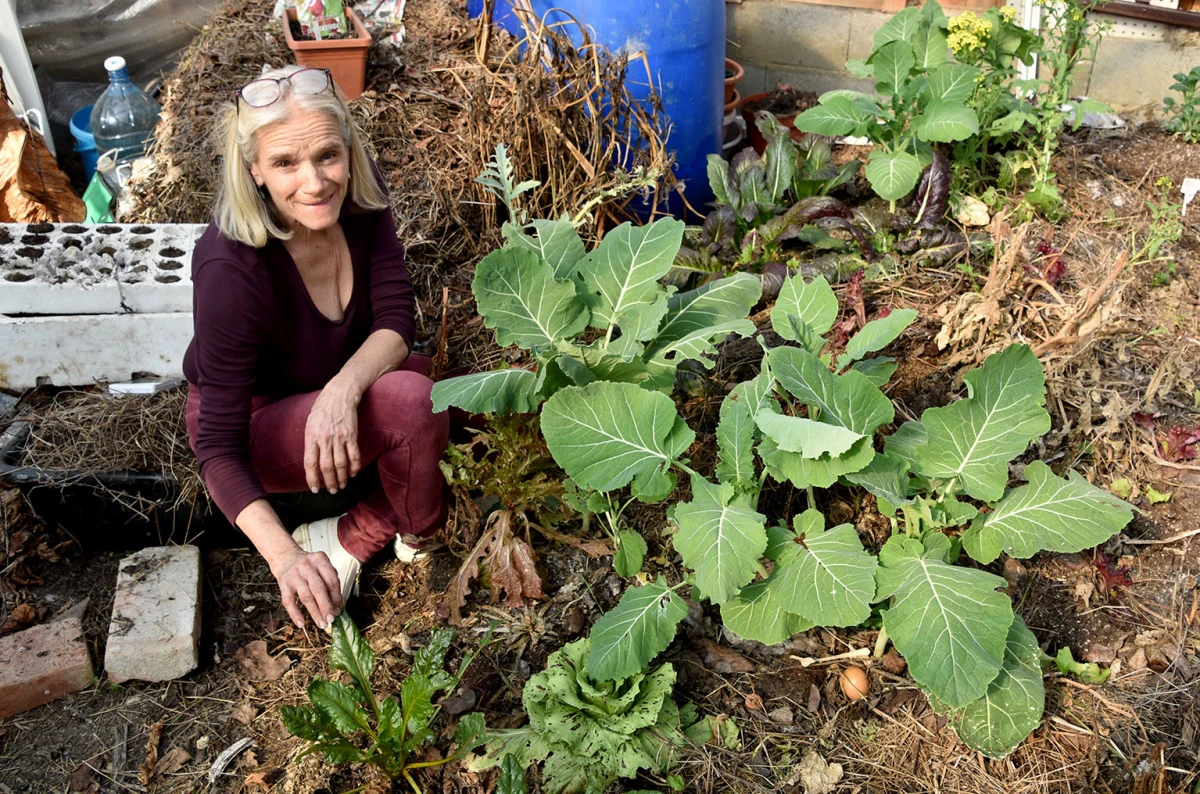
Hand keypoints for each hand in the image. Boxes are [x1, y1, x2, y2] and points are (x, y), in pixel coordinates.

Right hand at [270, 545, 343, 628]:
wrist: (286, 557)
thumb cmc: (308, 566)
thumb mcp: (321, 566)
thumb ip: (330, 582)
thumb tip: (337, 606)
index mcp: (320, 560)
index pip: (332, 581)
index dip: (337, 597)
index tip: (339, 609)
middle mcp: (307, 566)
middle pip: (319, 589)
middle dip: (326, 606)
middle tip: (331, 619)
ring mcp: (294, 575)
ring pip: (306, 597)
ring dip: (315, 612)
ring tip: (321, 623)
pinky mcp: (283, 584)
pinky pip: (289, 601)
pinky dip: (295, 614)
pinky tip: (301, 623)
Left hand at [305, 379, 361, 493]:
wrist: (340, 393)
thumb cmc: (323, 408)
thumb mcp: (310, 423)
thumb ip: (311, 441)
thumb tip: (312, 460)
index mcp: (311, 436)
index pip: (310, 463)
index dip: (312, 478)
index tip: (315, 488)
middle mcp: (324, 438)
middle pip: (326, 467)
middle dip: (329, 482)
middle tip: (332, 490)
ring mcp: (339, 437)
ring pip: (340, 464)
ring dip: (342, 478)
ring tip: (342, 485)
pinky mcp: (352, 434)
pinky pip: (354, 455)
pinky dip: (354, 467)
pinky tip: (353, 473)